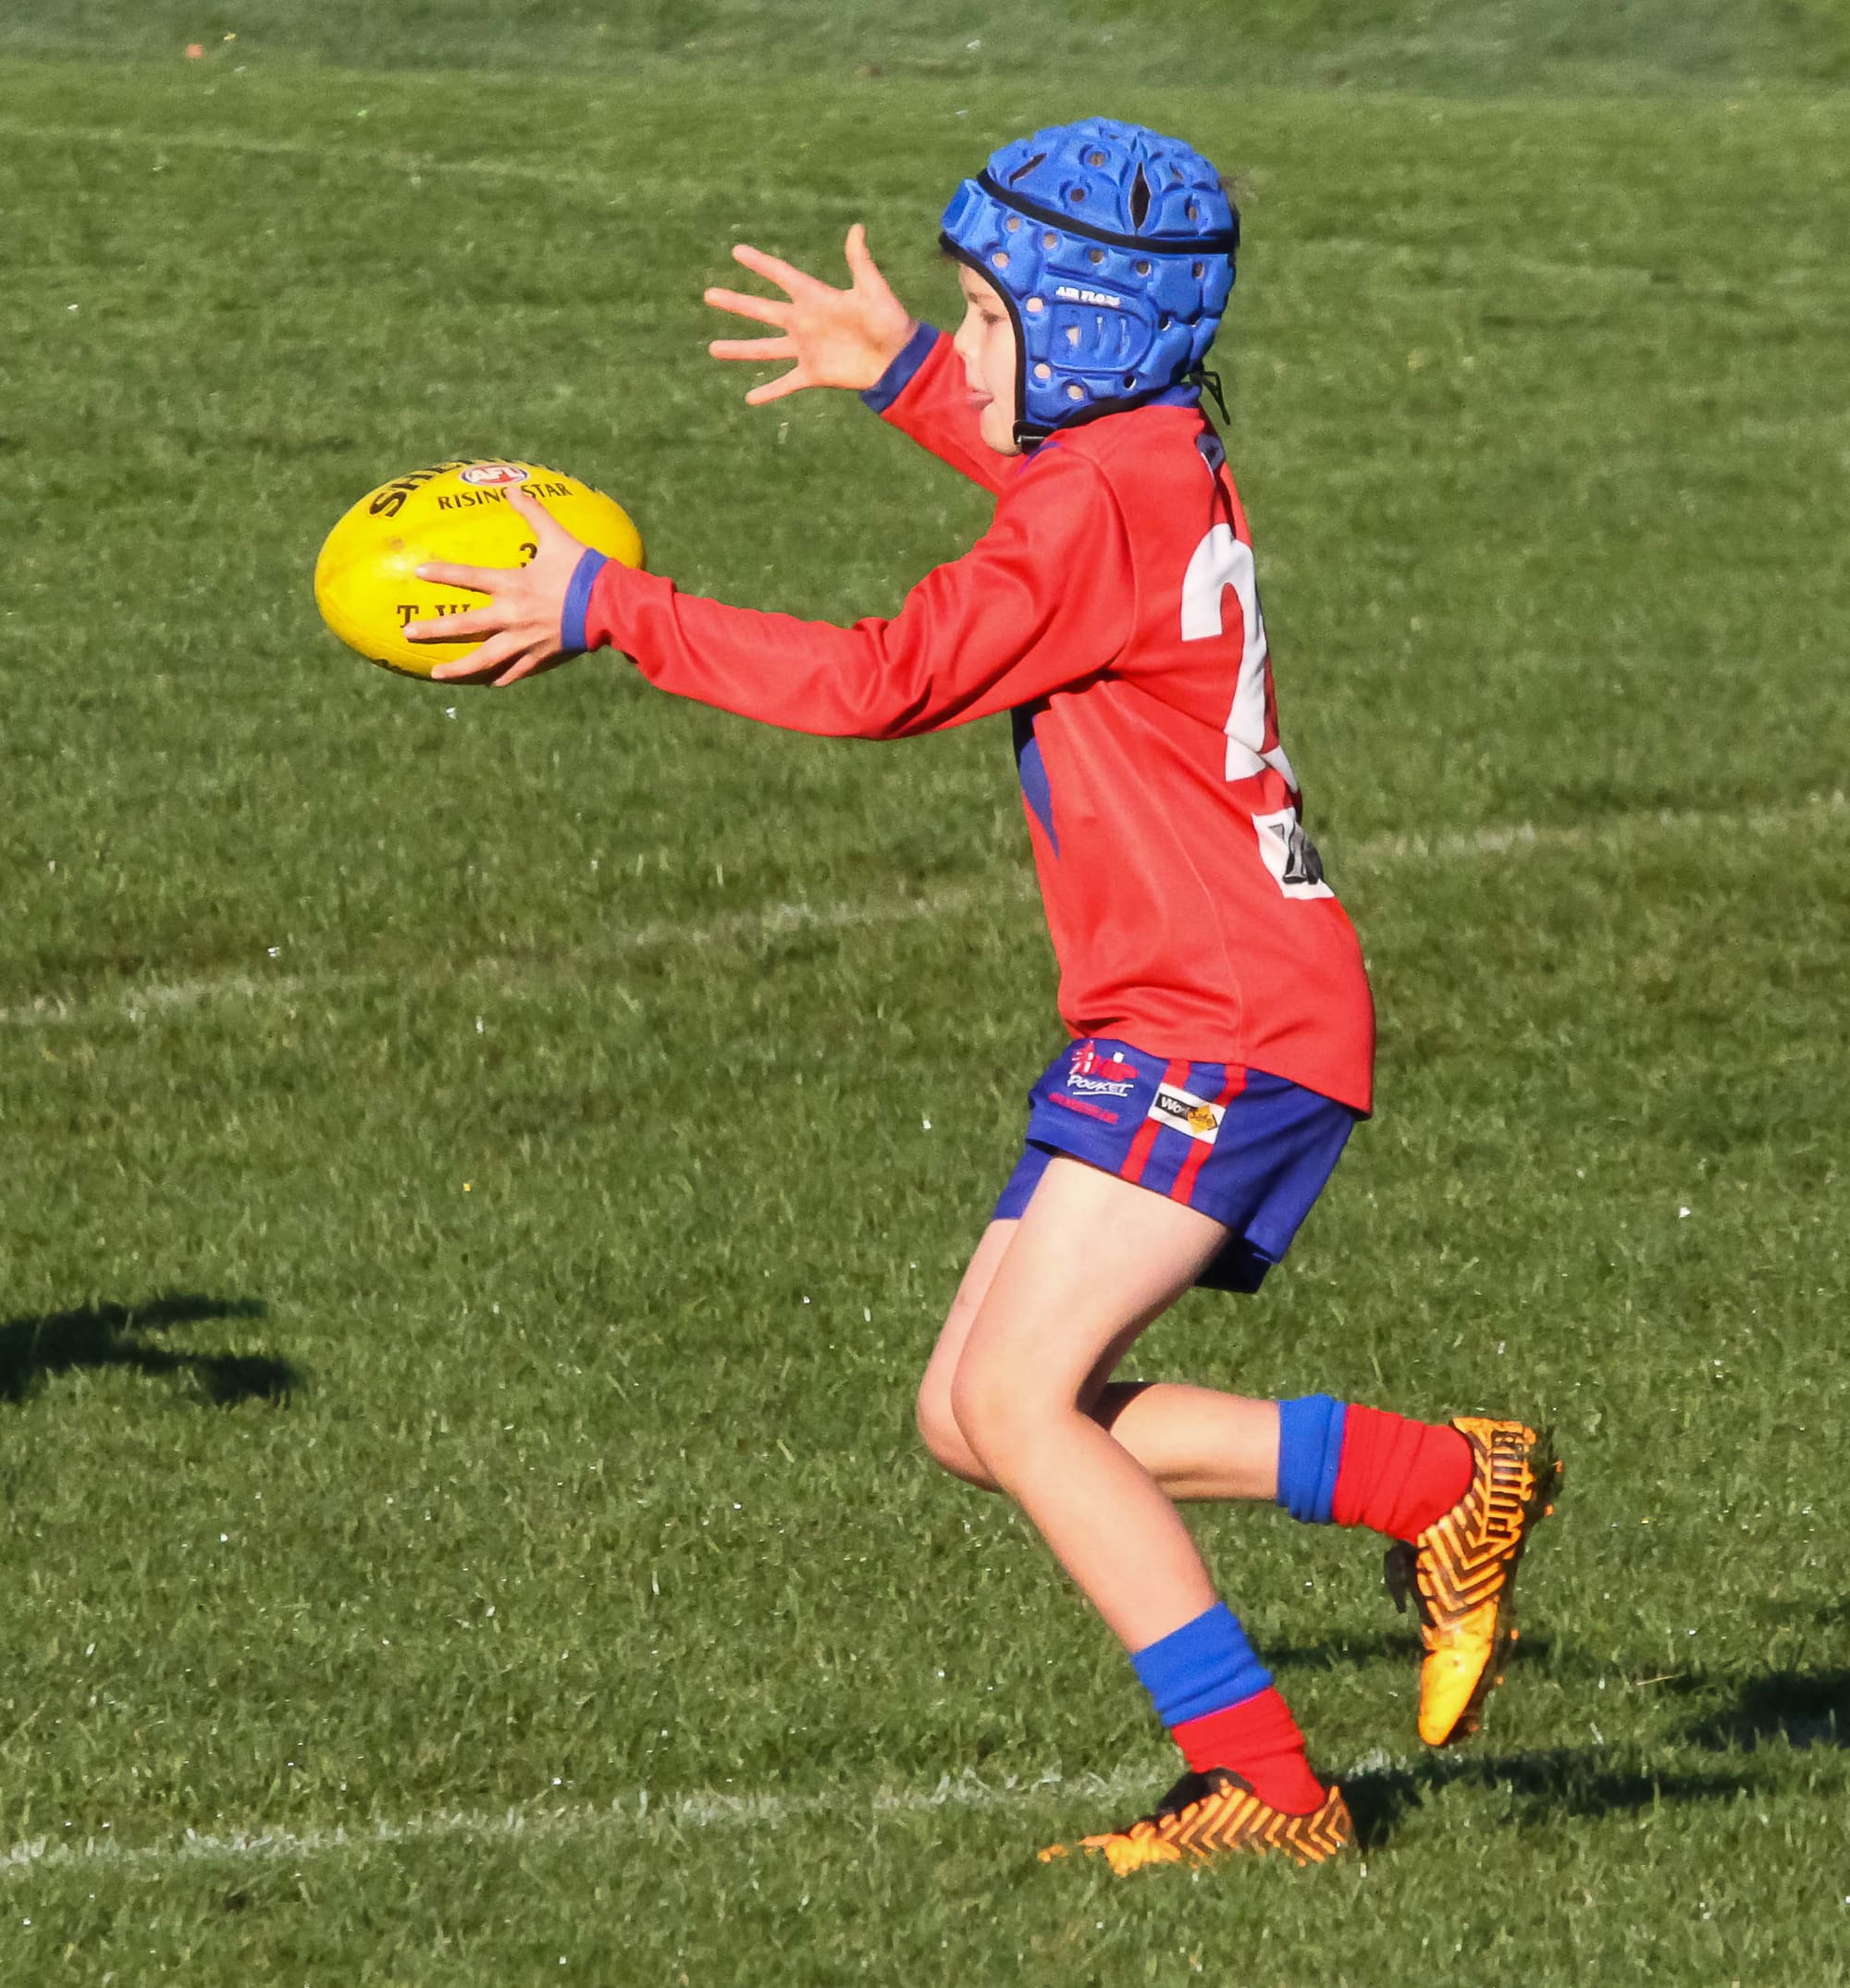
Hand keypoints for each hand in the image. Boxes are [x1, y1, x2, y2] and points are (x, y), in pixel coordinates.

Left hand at [407, 487, 590, 685]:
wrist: (607, 604)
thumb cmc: (582, 570)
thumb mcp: (556, 537)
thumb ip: (532, 514)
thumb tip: (513, 490)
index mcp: (511, 585)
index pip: (469, 577)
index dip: (443, 574)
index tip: (418, 573)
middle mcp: (511, 615)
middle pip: (465, 626)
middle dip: (434, 630)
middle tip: (408, 633)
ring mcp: (524, 639)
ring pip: (485, 659)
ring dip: (459, 668)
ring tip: (436, 674)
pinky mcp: (541, 655)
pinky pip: (517, 670)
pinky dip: (503, 677)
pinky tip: (491, 683)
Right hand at [705, 223, 914, 403]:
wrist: (898, 359)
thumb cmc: (890, 320)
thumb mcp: (873, 289)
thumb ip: (859, 261)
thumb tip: (856, 228)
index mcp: (815, 297)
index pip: (781, 276)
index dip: (760, 264)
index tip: (737, 251)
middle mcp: (804, 322)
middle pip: (762, 310)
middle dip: (735, 303)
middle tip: (709, 294)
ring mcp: (805, 349)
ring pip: (764, 349)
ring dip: (739, 349)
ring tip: (713, 348)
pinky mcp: (812, 373)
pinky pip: (785, 383)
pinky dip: (769, 392)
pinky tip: (750, 399)